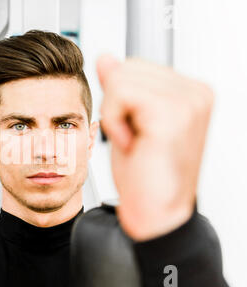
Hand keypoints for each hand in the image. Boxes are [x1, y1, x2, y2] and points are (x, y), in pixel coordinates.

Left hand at [97, 55, 212, 240]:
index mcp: (189, 93)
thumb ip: (119, 88)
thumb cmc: (144, 175)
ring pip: (120, 78)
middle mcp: (195, 93)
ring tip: (133, 141)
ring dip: (113, 115)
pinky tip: (130, 143)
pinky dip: (113, 121)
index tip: (135, 130)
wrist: (154, 213)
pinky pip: (120, 93)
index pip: (135, 67)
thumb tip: (106, 58)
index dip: (120, 100)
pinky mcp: (172, 113)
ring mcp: (188, 101)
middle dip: (115, 105)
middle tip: (132, 137)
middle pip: (127, 67)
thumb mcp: (126, 122)